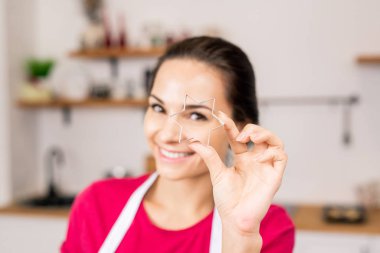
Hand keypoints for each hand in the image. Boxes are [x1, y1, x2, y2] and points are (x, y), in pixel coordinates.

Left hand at [188, 112, 286, 234]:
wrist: (235, 220)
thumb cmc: (227, 200)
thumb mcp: (217, 174)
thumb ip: (209, 157)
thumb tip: (194, 142)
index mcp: (242, 159)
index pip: (239, 137)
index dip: (231, 125)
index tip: (220, 116)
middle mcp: (255, 160)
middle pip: (262, 135)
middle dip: (253, 128)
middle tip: (240, 134)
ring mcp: (266, 167)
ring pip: (275, 142)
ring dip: (266, 134)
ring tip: (252, 138)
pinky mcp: (274, 176)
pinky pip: (281, 157)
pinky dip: (272, 152)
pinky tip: (259, 158)